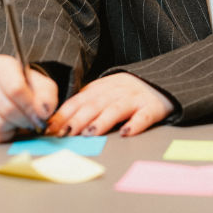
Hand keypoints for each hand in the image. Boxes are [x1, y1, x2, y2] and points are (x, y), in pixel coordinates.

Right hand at [0, 54, 57, 142]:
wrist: (12, 91)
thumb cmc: (27, 87)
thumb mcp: (43, 86)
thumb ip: (46, 97)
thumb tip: (41, 112)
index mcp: (0, 64)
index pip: (15, 89)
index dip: (29, 106)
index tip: (38, 115)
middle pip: (6, 108)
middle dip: (23, 119)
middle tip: (31, 122)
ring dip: (12, 127)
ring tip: (18, 121)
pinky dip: (0, 135)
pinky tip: (6, 126)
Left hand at [46, 73, 173, 137]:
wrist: (162, 80)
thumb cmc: (128, 92)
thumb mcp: (106, 91)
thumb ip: (87, 103)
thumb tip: (58, 122)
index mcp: (103, 87)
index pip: (80, 99)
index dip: (65, 113)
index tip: (50, 128)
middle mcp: (117, 90)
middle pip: (95, 104)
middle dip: (78, 118)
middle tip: (65, 133)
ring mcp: (135, 98)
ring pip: (117, 109)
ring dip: (102, 121)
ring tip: (91, 133)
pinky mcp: (152, 107)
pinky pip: (144, 116)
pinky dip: (136, 124)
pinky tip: (127, 132)